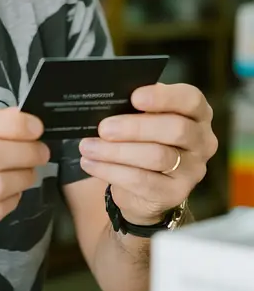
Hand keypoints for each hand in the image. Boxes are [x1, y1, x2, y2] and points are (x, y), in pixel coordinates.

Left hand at [78, 83, 217, 225]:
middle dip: (135, 127)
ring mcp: (192, 170)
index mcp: (197, 114)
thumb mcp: (144, 118)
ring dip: (116, 151)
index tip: (134, 97)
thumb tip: (109, 100)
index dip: (164, 97)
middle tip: (103, 128)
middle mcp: (202, 141)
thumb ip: (136, 108)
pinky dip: (112, 171)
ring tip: (88, 147)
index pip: (191, 100)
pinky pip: (142, 181)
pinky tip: (91, 164)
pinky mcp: (175, 193)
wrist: (144, 186)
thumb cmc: (144, 140)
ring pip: (157, 156)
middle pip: (176, 129)